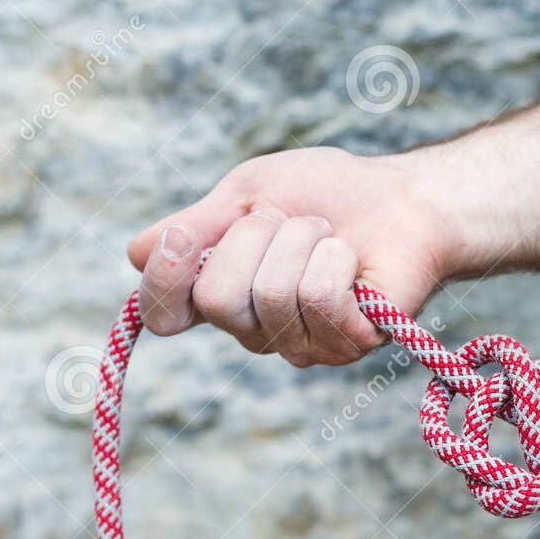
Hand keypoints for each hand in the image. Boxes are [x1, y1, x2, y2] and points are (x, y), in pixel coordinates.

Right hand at [126, 147, 464, 364]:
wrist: (404, 199)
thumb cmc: (328, 195)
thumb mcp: (247, 194)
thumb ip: (193, 227)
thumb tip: (135, 255)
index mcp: (221, 295)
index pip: (162, 315)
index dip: (164, 278)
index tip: (184, 237)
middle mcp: (254, 330)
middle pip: (217, 299)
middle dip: (255, 238)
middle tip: (293, 223)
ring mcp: (301, 345)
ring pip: (270, 295)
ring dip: (303, 242)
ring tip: (328, 237)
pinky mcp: (347, 345)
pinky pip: (318, 298)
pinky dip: (337, 260)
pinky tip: (355, 263)